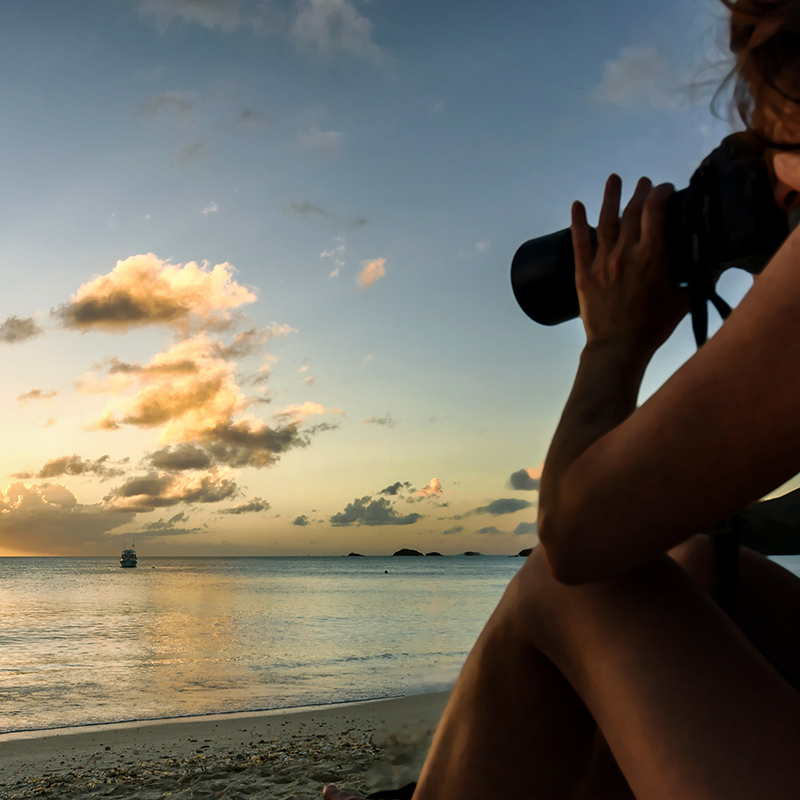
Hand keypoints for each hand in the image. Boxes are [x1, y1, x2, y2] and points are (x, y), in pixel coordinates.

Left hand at [571, 174, 688, 359]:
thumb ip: (697, 283)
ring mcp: (602, 261)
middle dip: (639, 193)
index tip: (664, 188)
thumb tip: (714, 270)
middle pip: (632, 211)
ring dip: (610, 197)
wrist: (618, 347)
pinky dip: (577, 222)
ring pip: (606, 220)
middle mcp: (626, 253)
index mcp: (652, 256)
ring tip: (614, 179)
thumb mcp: (681, 302)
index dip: (660, 193)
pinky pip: (579, 241)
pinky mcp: (583, 273)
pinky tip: (576, 205)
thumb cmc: (652, 327)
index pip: (656, 210)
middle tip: (643, 183)